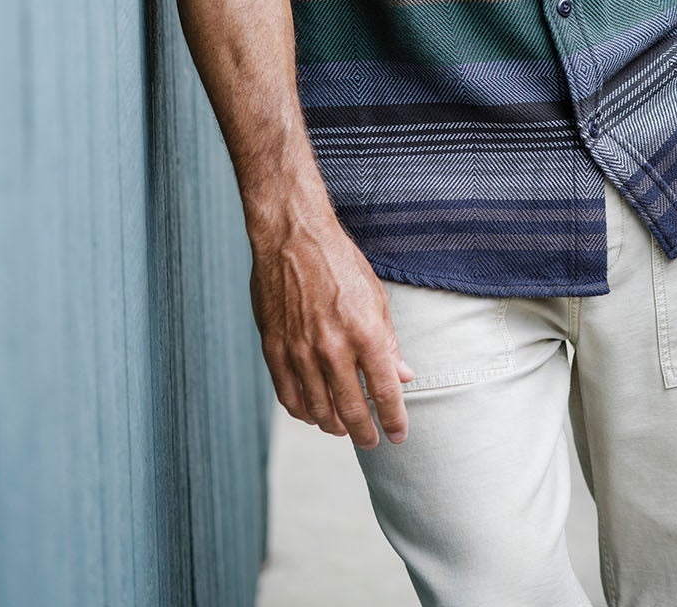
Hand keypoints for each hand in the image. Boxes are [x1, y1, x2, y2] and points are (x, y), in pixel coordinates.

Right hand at [248, 199, 415, 447]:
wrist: (293, 235)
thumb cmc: (339, 262)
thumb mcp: (376, 296)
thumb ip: (388, 341)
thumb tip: (403, 376)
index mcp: (366, 333)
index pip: (386, 393)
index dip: (394, 420)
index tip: (398, 436)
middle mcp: (333, 348)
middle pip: (352, 410)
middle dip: (365, 433)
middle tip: (371, 442)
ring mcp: (300, 351)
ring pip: (318, 410)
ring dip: (334, 425)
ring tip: (343, 427)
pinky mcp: (274, 349)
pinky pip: (288, 396)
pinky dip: (302, 411)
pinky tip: (312, 412)